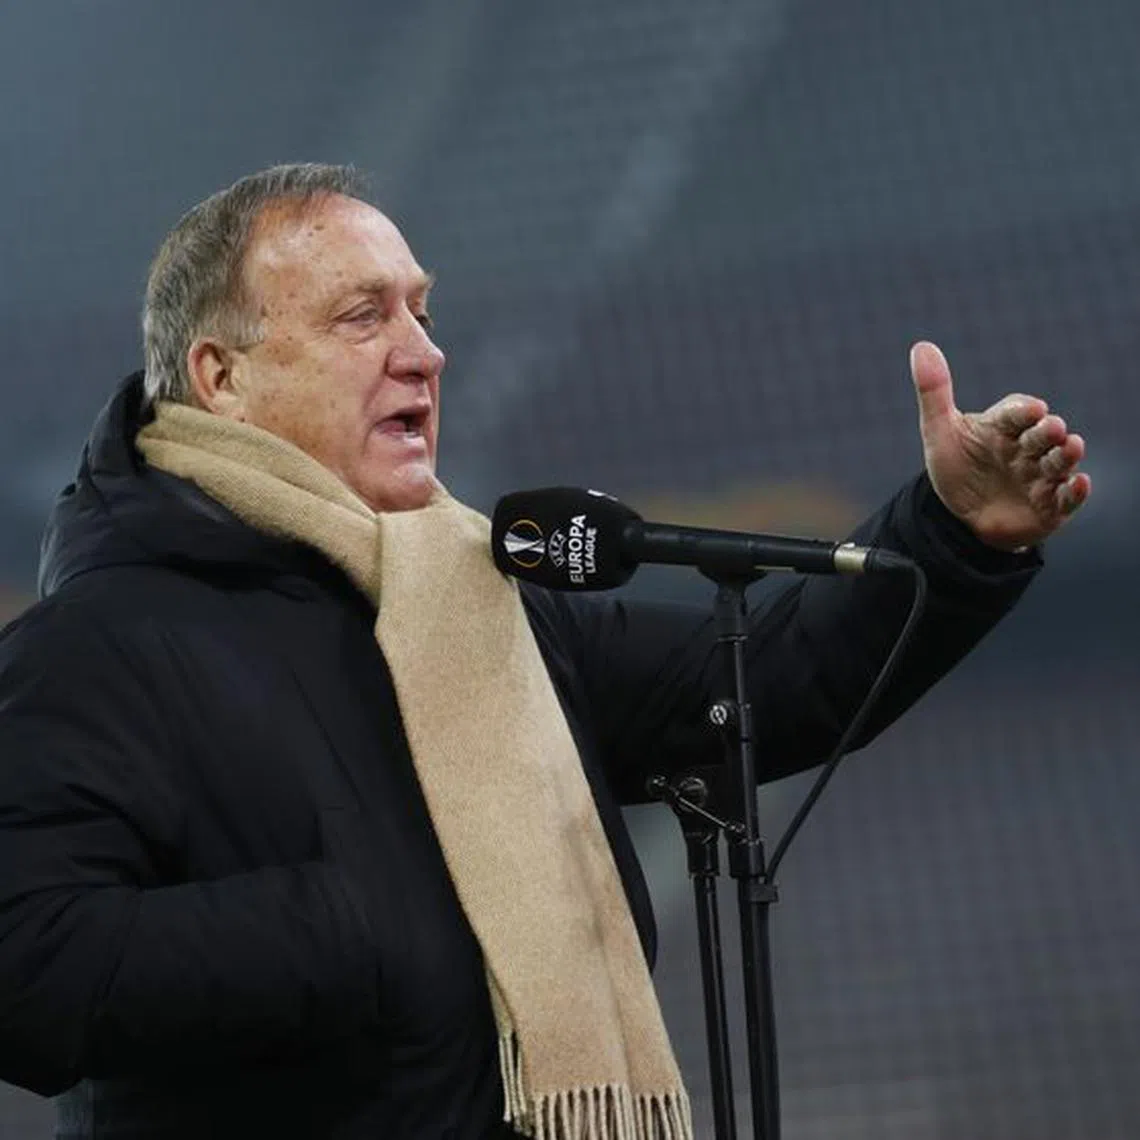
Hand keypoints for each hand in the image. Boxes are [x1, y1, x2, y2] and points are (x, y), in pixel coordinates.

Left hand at [910, 341, 1090, 550]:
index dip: (1023, 411)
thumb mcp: (940, 432)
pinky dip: (1075, 492)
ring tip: (1071, 446)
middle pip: (1041, 436)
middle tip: (1052, 427)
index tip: (1031, 409)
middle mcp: (1027, 448)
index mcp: (1003, 427)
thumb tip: (921, 346)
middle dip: (1047, 431)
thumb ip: (934, 392)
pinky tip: (1079, 483)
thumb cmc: (957, 467)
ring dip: (1066, 455)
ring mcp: (1041, 477)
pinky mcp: (1049, 507)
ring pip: (1058, 463)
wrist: (961, 516)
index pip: (1016, 413)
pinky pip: (1066, 499)